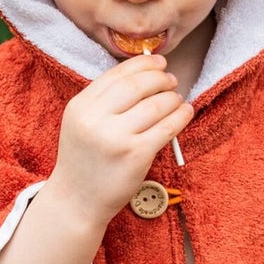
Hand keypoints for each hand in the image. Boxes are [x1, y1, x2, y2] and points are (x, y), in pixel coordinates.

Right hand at [48, 56, 192, 226]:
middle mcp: (95, 119)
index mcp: (80, 106)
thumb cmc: (85, 160)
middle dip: (160, 79)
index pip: (117, 74)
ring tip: (177, 99)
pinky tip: (185, 112)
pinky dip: (180, 116)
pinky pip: (166, 128)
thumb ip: (103, 100)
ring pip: (155, 105)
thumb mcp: (81, 123)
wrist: (77, 200)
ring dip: (173, 98)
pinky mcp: (136, 155)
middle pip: (137, 86)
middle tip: (171, 80)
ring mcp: (116, 138)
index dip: (143, 64)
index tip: (158, 62)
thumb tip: (144, 75)